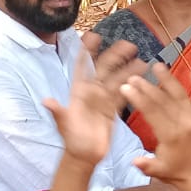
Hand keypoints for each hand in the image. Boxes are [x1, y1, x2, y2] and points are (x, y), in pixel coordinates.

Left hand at [45, 42, 139, 166]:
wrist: (84, 155)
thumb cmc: (71, 140)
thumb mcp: (63, 124)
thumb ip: (58, 111)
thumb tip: (47, 101)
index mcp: (78, 91)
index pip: (82, 66)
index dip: (87, 50)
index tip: (94, 35)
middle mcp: (91, 92)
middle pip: (104, 68)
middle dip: (115, 55)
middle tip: (128, 44)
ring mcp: (103, 99)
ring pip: (117, 79)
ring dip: (128, 69)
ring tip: (142, 61)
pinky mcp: (113, 108)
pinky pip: (124, 93)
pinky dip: (133, 86)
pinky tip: (143, 79)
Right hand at [122, 65, 190, 190]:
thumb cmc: (174, 172)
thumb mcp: (157, 170)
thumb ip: (146, 165)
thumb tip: (134, 160)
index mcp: (171, 136)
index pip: (152, 112)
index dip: (139, 99)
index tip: (126, 87)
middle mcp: (184, 124)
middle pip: (163, 101)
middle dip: (147, 88)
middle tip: (133, 76)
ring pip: (180, 95)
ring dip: (168, 80)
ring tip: (157, 66)